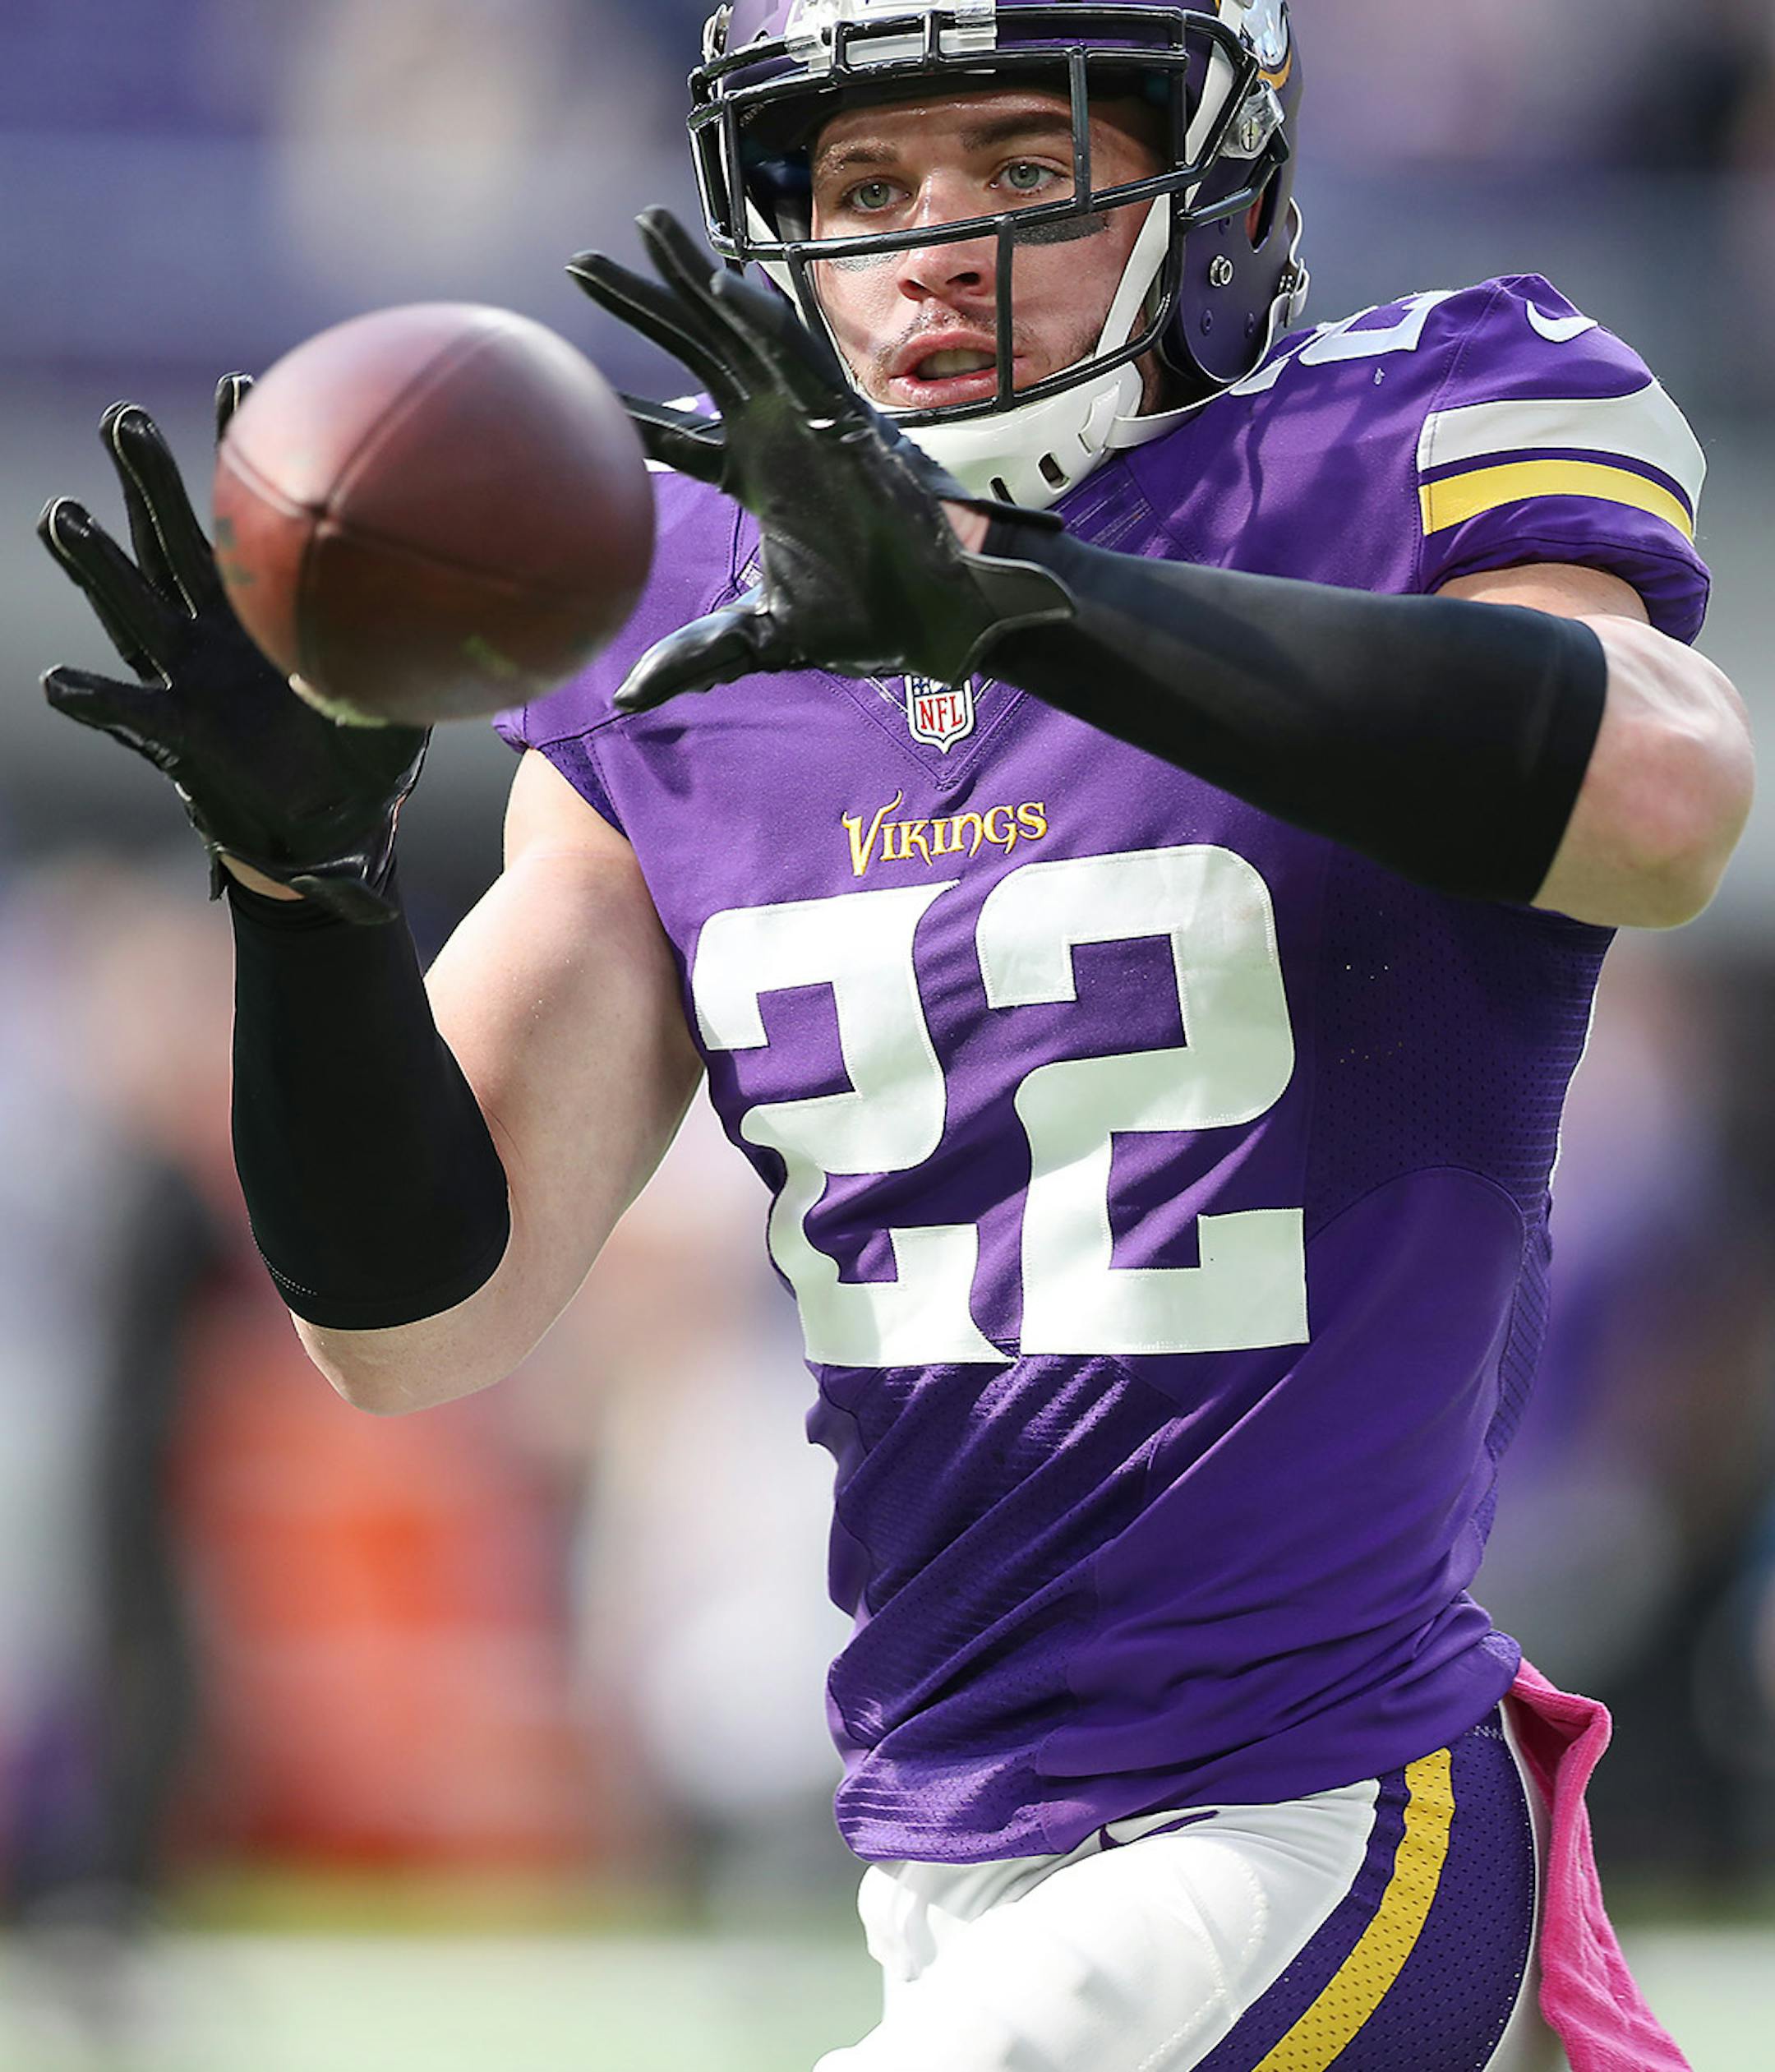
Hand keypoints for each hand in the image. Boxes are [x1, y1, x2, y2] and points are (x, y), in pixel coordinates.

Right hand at [38, 382, 426, 922]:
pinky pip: (128, 713)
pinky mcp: (177, 733)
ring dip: (99, 565)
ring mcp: (189, 677)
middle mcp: (217, 631)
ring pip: (135, 607)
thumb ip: (427, 649)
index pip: (249, 521)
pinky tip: (58, 681)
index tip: (239, 388)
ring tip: (64, 517)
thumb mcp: (404, 696)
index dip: (241, 459)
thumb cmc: (367, 756)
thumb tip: (483, 603)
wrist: (335, 827)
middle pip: (172, 541)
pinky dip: (94, 698)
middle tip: (125, 419)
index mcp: (267, 611)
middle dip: (150, 481)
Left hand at [567, 209, 1075, 712]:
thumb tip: (629, 696)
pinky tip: (722, 280)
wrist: (938, 621)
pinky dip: (763, 320)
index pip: (674, 433)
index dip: (626, 407)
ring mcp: (810, 420)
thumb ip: (697, 656)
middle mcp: (775, 433)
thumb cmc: (867, 621)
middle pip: (693, 354)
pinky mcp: (848, 420)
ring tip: (644, 228)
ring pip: (740, 333)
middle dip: (642, 305)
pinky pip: (801, 359)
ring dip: (693, 279)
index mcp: (754, 475)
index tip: (570, 384)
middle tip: (580, 263)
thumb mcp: (762, 638)